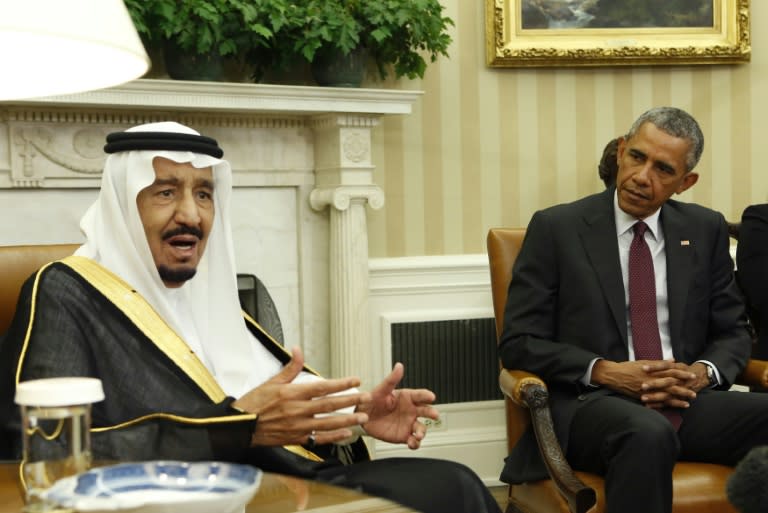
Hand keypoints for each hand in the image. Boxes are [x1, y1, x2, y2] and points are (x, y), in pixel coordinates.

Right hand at [232, 347, 369, 446]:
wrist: (241, 426)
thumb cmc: (255, 403)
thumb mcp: (272, 381)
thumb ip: (290, 367)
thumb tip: (298, 349)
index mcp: (292, 393)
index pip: (323, 387)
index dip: (341, 383)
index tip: (355, 380)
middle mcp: (297, 410)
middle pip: (329, 404)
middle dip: (350, 401)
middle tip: (366, 398)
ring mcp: (298, 426)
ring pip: (328, 423)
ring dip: (347, 420)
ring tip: (362, 418)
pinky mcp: (296, 439)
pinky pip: (318, 438)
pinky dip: (333, 436)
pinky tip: (345, 433)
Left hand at [356, 363, 439, 449]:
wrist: (363, 417)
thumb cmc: (372, 400)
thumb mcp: (381, 389)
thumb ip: (391, 379)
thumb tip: (399, 366)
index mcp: (407, 397)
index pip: (420, 395)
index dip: (426, 395)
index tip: (431, 396)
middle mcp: (411, 410)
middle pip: (426, 411)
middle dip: (431, 413)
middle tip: (434, 414)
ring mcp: (408, 423)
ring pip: (421, 428)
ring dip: (422, 431)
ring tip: (418, 434)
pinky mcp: (404, 436)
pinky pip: (413, 441)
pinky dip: (415, 443)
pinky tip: (413, 443)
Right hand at [592, 359, 696, 407]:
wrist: (614, 375)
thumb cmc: (628, 367)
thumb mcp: (643, 362)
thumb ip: (659, 363)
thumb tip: (673, 360)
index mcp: (653, 371)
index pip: (671, 371)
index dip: (682, 374)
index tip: (692, 376)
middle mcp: (651, 380)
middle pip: (671, 385)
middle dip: (683, 390)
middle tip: (694, 393)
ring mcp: (647, 390)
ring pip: (665, 396)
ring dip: (677, 400)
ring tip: (687, 403)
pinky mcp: (642, 397)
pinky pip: (655, 403)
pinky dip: (664, 405)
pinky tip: (672, 408)